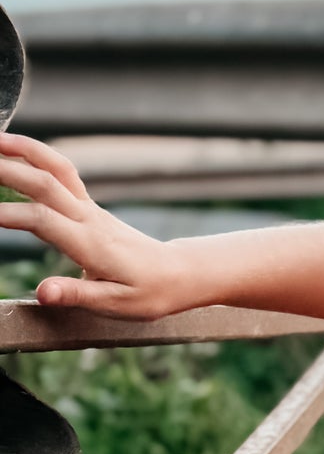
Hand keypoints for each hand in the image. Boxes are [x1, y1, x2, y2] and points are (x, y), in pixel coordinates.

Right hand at [0, 132, 177, 315]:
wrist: (176, 275)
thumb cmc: (148, 293)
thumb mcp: (115, 303)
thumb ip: (76, 295)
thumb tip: (42, 292)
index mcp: (91, 244)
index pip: (44, 220)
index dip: (10, 214)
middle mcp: (89, 219)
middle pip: (46, 184)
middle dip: (9, 171)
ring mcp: (90, 209)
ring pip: (57, 169)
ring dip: (25, 150)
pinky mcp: (89, 206)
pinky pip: (63, 173)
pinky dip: (38, 156)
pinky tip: (15, 151)